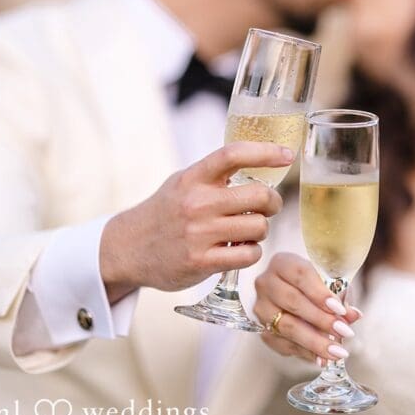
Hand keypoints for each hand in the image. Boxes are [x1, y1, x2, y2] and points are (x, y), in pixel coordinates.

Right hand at [99, 142, 292, 300]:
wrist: (127, 249)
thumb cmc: (164, 213)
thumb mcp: (182, 183)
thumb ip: (214, 175)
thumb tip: (260, 162)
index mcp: (193, 178)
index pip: (233, 154)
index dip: (266, 152)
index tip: (287, 156)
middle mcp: (197, 203)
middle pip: (260, 196)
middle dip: (273, 203)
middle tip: (269, 207)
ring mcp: (199, 233)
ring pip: (259, 227)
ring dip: (261, 230)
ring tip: (247, 231)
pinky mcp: (202, 261)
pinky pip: (249, 255)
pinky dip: (252, 252)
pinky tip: (240, 250)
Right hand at [254, 251, 360, 363]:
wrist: (293, 292)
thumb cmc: (314, 283)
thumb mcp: (329, 282)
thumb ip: (340, 296)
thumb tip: (353, 315)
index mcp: (283, 263)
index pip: (300, 275)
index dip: (320, 293)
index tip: (340, 310)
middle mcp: (267, 283)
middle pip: (293, 302)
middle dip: (321, 320)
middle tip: (345, 332)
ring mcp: (262, 308)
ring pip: (287, 326)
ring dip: (314, 342)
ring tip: (337, 352)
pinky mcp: (262, 329)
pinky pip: (283, 344)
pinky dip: (305, 353)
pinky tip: (322, 359)